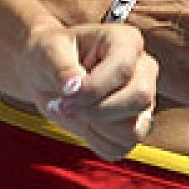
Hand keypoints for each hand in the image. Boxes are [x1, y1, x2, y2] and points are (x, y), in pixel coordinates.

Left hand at [22, 22, 157, 160]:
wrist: (46, 74)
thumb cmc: (50, 54)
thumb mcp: (49, 51)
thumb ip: (62, 68)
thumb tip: (73, 87)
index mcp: (126, 41)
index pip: (123, 68)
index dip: (93, 88)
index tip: (64, 92)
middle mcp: (143, 69)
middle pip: (139, 98)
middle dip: (97, 110)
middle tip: (65, 105)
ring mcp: (142, 100)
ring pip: (135, 129)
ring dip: (97, 128)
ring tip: (74, 112)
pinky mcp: (135, 126)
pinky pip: (123, 147)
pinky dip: (98, 142)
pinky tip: (84, 124)